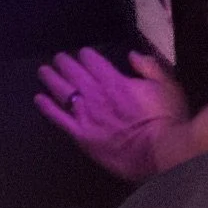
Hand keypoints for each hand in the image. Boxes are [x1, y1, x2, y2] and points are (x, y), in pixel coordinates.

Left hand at [35, 49, 191, 179]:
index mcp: (115, 80)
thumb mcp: (167, 86)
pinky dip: (47, 107)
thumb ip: (149, 67)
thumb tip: (133, 55)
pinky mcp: (81, 135)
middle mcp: (96, 94)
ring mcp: (86, 115)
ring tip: (44, 71)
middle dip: (64, 62)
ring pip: (62, 91)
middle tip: (58, 57)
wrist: (160, 153)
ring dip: (51, 79)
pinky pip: (59, 118)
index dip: (86, 54)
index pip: (93, 60)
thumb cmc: (166, 120)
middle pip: (74, 72)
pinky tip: (39, 99)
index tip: (83, 53)